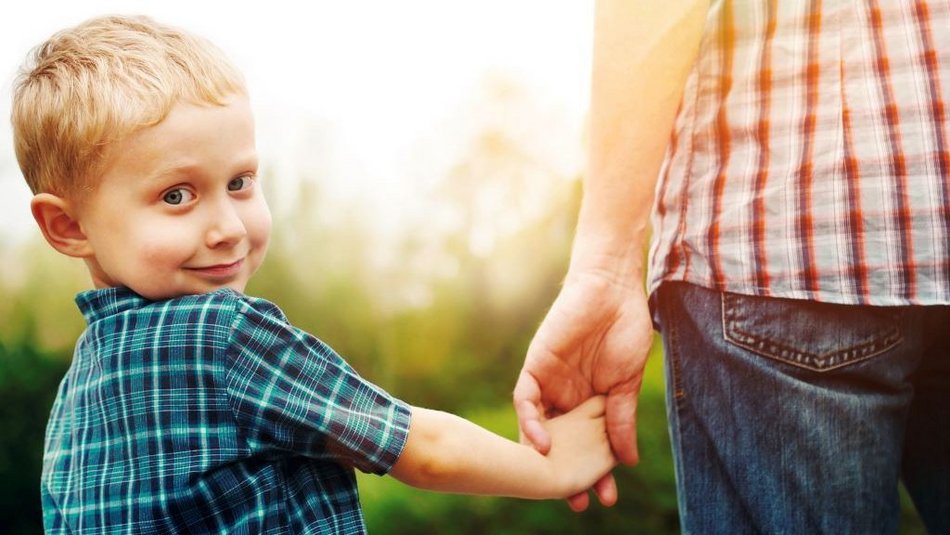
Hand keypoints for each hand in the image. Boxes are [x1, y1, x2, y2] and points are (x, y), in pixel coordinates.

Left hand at [514, 269, 653, 509]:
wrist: (613, 290)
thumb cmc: (625, 330)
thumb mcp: (626, 383)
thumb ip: (621, 420)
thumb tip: (626, 461)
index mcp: (590, 404)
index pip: (586, 446)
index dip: (593, 472)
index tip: (603, 497)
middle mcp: (566, 398)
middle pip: (561, 444)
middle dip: (566, 473)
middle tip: (577, 502)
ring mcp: (549, 384)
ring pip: (539, 428)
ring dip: (544, 457)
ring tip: (556, 483)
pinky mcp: (536, 367)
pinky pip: (525, 400)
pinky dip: (531, 422)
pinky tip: (543, 443)